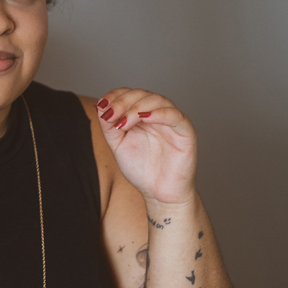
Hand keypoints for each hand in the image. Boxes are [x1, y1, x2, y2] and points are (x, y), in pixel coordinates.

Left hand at [95, 88, 196, 205]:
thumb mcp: (118, 145)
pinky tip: (144, 117)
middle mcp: (157, 114)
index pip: (129, 94)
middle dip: (123, 102)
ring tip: (124, 122)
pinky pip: (176, 116)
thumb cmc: (141, 170)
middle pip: (142, 94)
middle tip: (111, 115)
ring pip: (158, 100)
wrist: (158, 194)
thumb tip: (101, 106)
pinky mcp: (186, 132)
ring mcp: (171, 122)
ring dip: (137, 107)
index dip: (115, 95)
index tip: (102, 106)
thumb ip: (109, 126)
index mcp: (141, 115)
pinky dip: (160, 113)